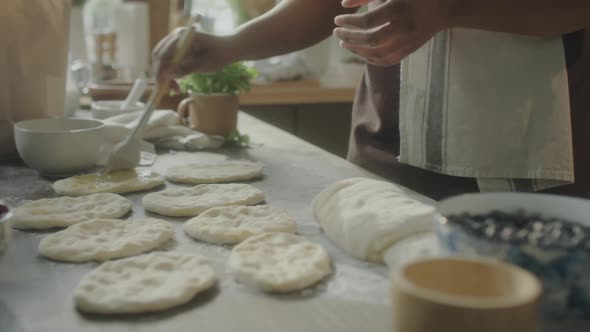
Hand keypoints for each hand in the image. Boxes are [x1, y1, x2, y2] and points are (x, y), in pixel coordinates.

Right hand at [153, 27, 235, 83]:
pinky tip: (178, 82)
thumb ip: (185, 69)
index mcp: (182, 37)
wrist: (229, 48)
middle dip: (160, 74)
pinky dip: (171, 72)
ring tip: (176, 89)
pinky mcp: (179, 48)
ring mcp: (176, 41)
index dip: (159, 70)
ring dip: (166, 75)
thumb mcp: (203, 66)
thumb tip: (167, 74)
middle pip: (159, 56)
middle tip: (165, 90)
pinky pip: (169, 61)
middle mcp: (176, 36)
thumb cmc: (220, 55)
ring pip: (163, 60)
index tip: (160, 85)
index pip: (163, 54)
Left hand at [333, 0, 448, 65]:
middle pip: (370, 40)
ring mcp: (408, 41)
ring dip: (357, 50)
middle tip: (336, 32)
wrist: (446, 6)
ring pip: (378, 53)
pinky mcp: (411, 49)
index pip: (367, 21)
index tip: (337, 19)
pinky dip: (372, 59)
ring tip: (343, 42)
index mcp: (399, 8)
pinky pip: (389, 60)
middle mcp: (404, 27)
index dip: (349, 22)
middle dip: (349, 37)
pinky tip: (361, 53)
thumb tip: (343, 4)